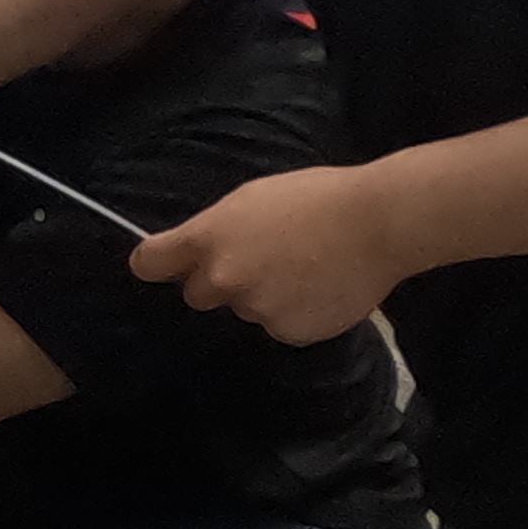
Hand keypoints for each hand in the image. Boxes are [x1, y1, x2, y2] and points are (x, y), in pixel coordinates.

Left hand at [130, 161, 411, 345]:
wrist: (377, 223)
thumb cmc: (316, 197)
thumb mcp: (252, 198)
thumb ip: (216, 229)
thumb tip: (195, 254)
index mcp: (209, 238)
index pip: (150, 263)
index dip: (156, 263)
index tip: (163, 264)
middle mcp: (223, 279)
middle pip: (197, 294)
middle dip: (219, 281)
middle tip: (259, 259)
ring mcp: (255, 309)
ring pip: (245, 309)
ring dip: (263, 295)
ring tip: (303, 267)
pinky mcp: (287, 331)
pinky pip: (278, 325)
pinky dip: (293, 312)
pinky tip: (319, 288)